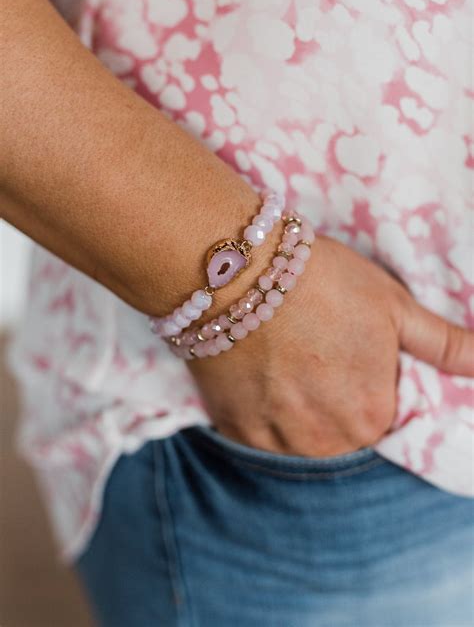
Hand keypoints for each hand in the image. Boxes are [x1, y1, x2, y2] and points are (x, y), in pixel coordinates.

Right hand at [190, 235, 473, 455]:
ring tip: (283, 361)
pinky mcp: (234, 430)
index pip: (380, 416)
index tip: (343, 351)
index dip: (363, 382)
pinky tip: (259, 371)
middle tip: (312, 352)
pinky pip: (260, 434)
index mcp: (372, 416)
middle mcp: (327, 441)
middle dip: (331, 402)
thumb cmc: (324, 282)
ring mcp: (276, 440)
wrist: (237, 270)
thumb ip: (444, 345)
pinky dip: (261, 409)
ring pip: (299, 438)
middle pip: (339, 432)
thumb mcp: (394, 306)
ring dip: (295, 410)